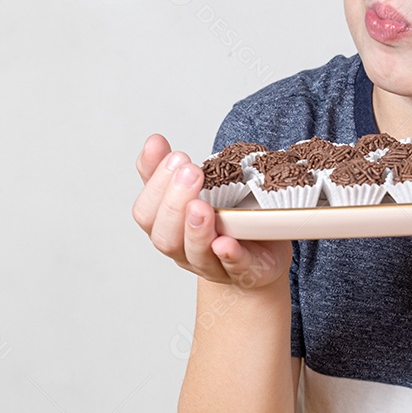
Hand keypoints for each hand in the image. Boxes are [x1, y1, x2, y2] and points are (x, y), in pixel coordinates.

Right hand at [132, 134, 292, 289]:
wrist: (263, 251)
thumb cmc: (224, 218)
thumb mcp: (195, 192)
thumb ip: (168, 171)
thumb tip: (153, 141)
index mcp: (169, 230)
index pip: (146, 214)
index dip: (156, 187)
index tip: (176, 158)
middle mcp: (186, 251)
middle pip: (165, 238)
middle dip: (174, 204)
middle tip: (191, 172)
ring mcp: (215, 265)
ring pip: (196, 255)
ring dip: (196, 230)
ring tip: (202, 206)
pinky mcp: (247, 271)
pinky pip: (236, 268)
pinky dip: (230, 255)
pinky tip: (226, 242)